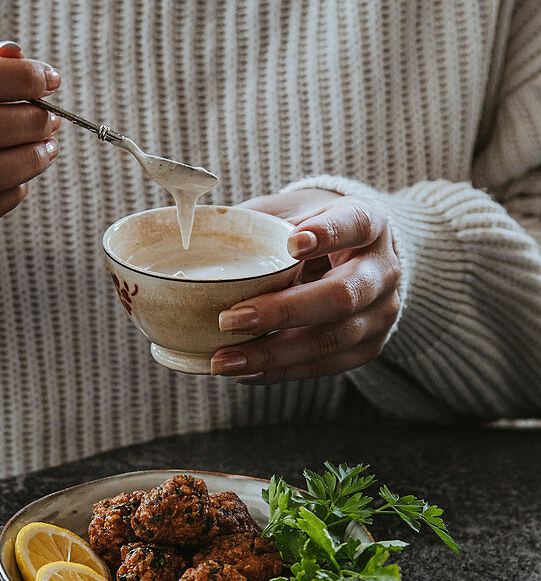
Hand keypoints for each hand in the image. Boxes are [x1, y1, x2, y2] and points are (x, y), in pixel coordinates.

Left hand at [211, 189, 400, 382]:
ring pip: (332, 340)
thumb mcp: (291, 209)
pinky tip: (244, 371)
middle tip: (230, 320)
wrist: (354, 256)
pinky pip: (324, 365)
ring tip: (224, 360)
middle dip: (283, 312)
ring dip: (273, 353)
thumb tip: (196, 232)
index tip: (292, 243)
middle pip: (343, 296)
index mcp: (369, 223)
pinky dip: (280, 370)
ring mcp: (381, 313)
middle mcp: (383, 270)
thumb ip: (258, 219)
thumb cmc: (311, 228)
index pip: (355, 224)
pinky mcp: (368, 346)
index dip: (328, 234)